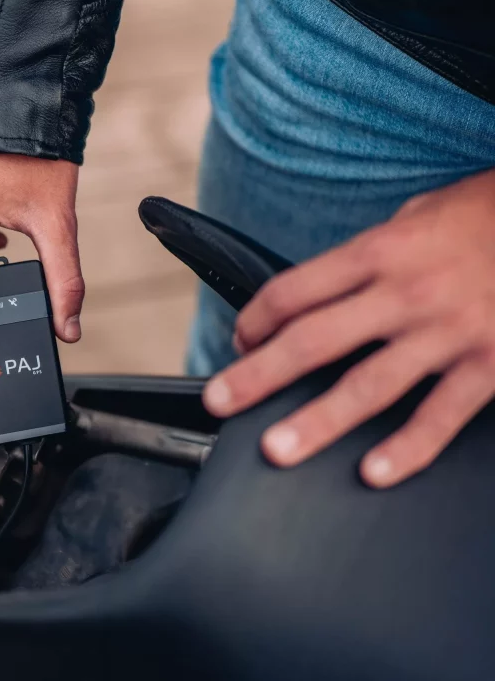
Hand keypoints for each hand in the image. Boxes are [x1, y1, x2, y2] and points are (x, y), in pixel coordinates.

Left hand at [202, 169, 494, 487]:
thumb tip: (316, 293)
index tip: (240, 341)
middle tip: (220, 402)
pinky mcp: (491, 365)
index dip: (255, 319)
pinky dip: (407, 447)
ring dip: (318, 422)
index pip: (295, 291)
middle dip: (259, 375)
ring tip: (278, 449)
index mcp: (380, 252)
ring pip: (368, 386)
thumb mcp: (415, 215)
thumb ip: (366, 257)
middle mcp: (406, 294)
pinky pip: (441, 415)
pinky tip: (374, 472)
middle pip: (314, 341)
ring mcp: (448, 332)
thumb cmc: (483, 216)